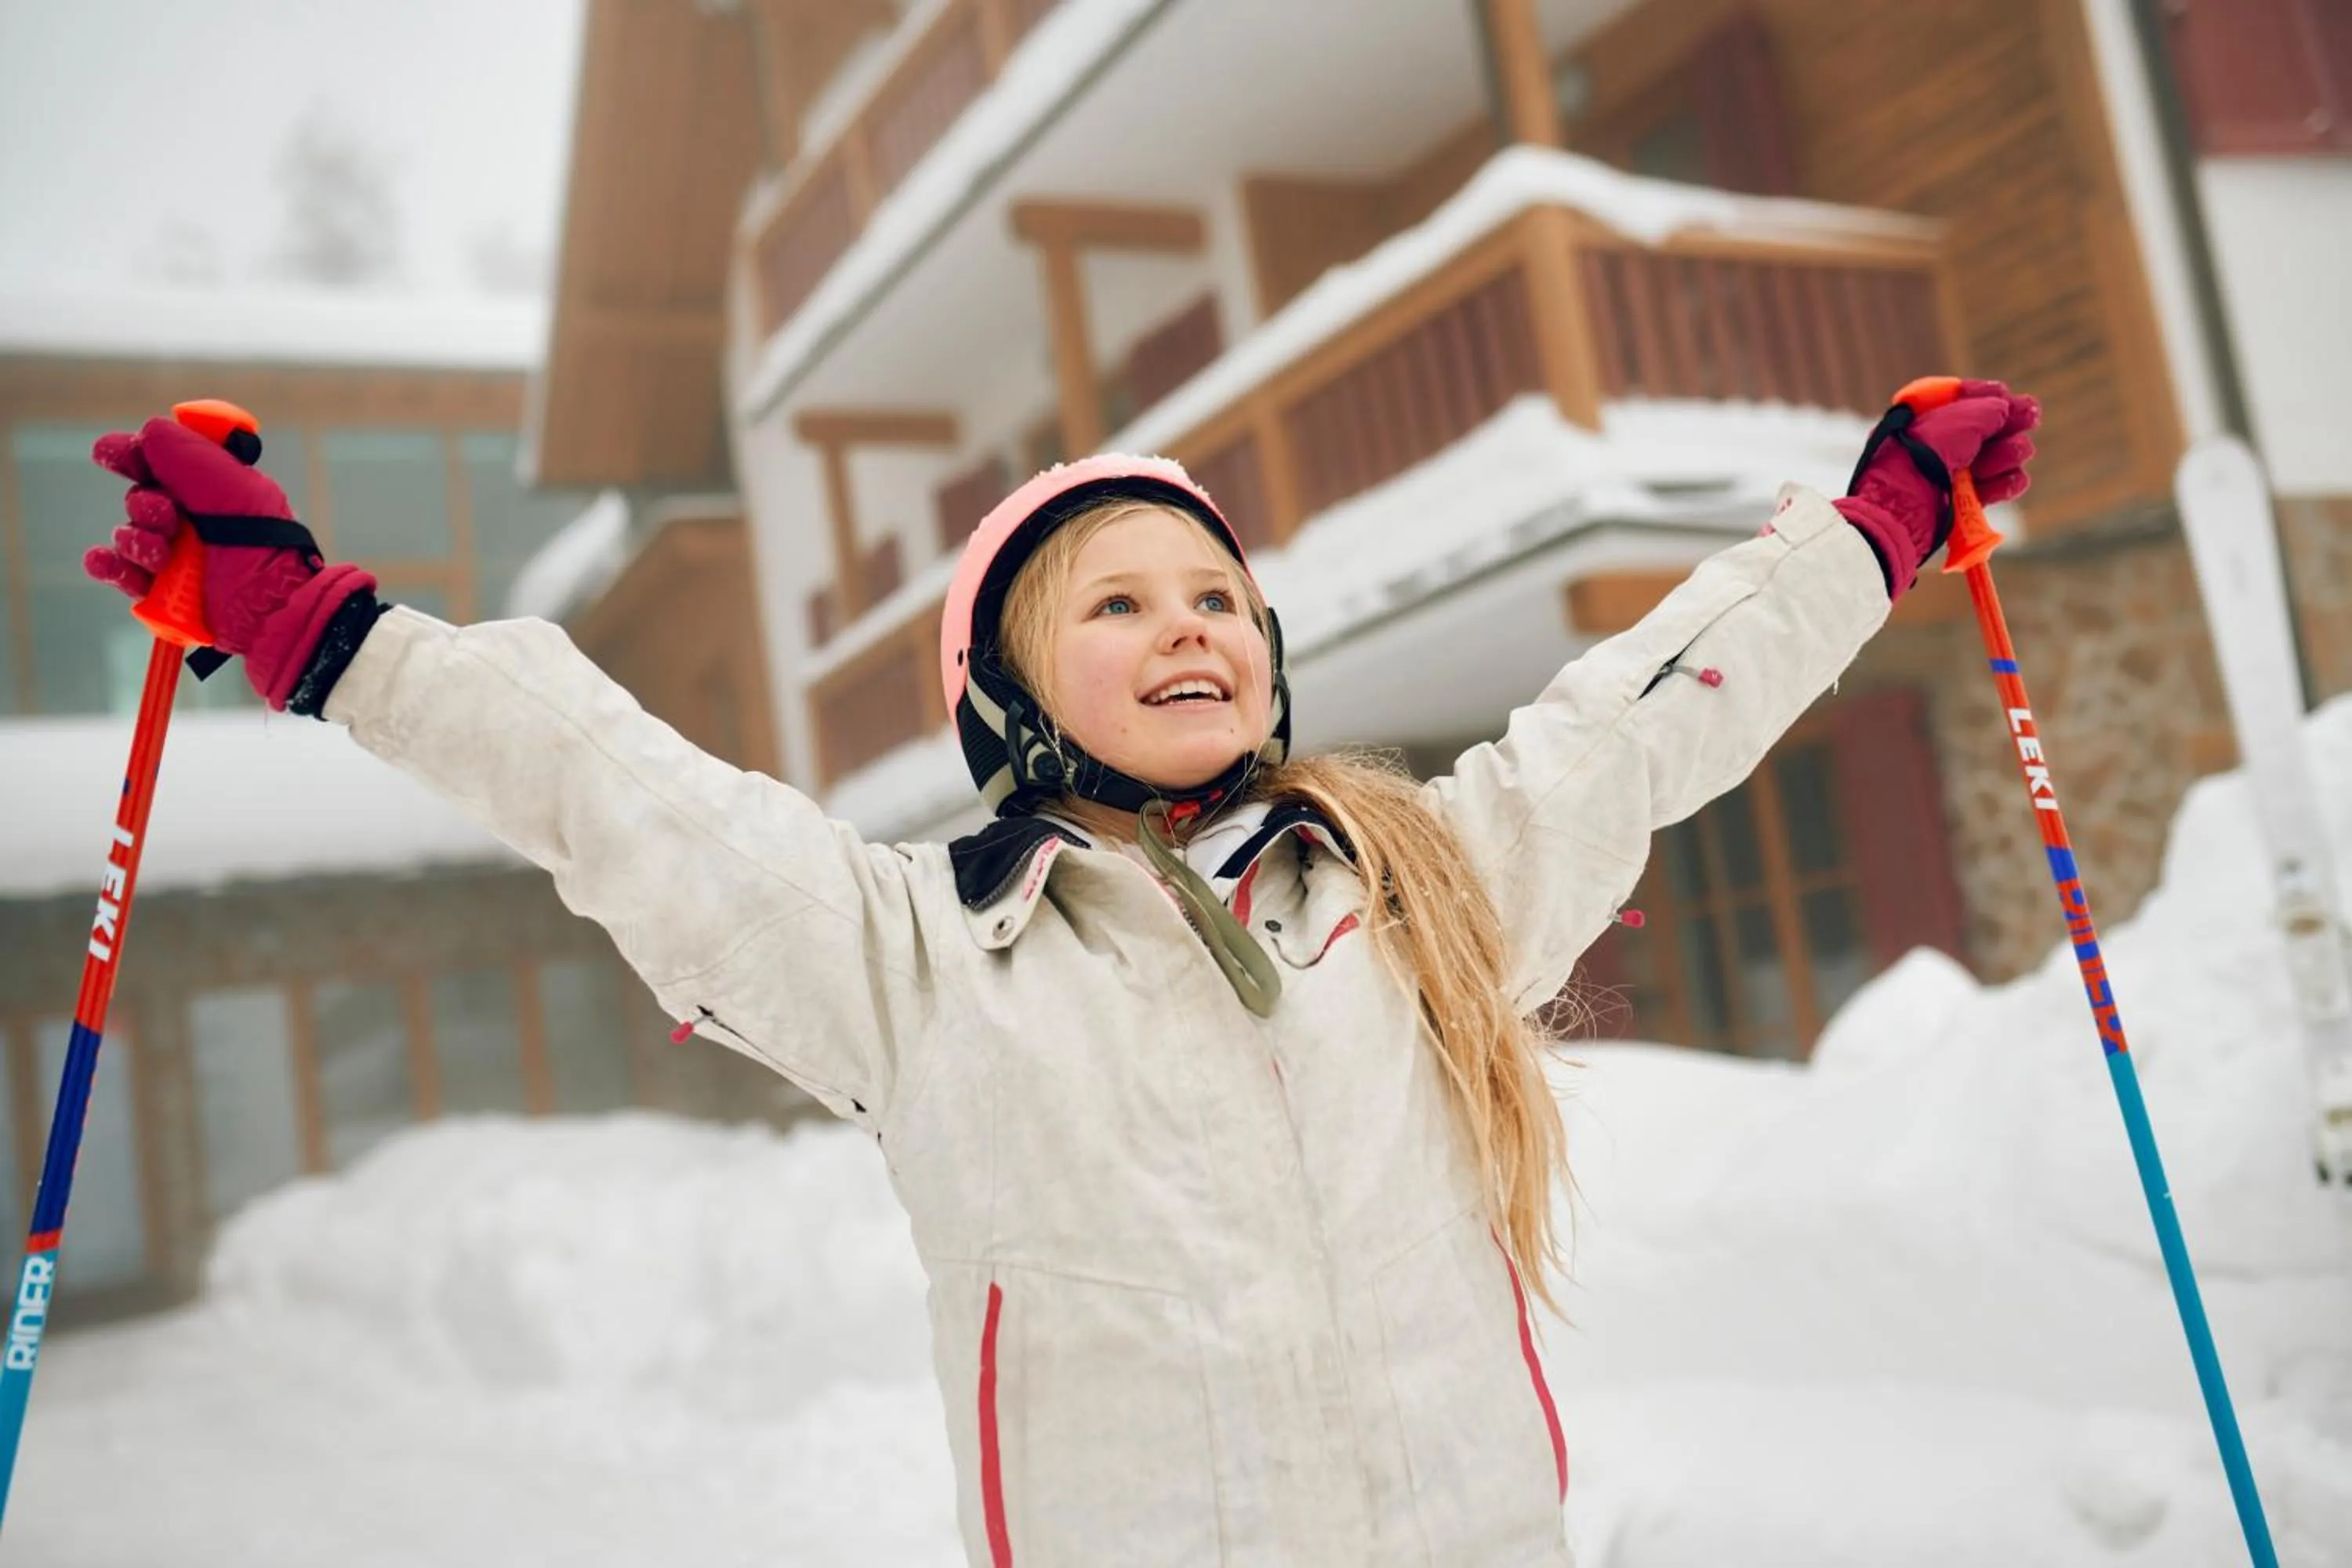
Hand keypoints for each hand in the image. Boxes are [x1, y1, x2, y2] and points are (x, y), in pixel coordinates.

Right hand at [86, 416, 376, 708]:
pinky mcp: (165, 592)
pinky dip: (107, 566)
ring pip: (128, 536)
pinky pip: (120, 573)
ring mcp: (177, 557)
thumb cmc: (260, 541)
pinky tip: (105, 561)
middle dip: (145, 505)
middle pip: (140, 499)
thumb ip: (188, 454)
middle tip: (167, 517)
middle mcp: (192, 521)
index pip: (160, 464)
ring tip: (160, 555)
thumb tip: (148, 430)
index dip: (131, 454)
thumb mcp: (229, 486)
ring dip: (135, 540)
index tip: (111, 453)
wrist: (271, 605)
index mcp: (211, 490)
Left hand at [1835, 379, 2038, 598]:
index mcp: (1921, 420)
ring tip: (2012, 454)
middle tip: (2031, 418)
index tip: (2006, 393)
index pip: (1959, 400)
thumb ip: (1987, 410)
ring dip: (2009, 453)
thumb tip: (2005, 409)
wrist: (1903, 510)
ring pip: (1997, 458)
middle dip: (2009, 423)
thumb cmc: (1923, 459)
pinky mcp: (1962, 503)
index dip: (1986, 395)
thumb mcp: (1958, 422)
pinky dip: (2007, 484)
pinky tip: (2011, 478)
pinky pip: (1996, 488)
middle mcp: (1935, 446)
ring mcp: (1950, 475)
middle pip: (1985, 429)